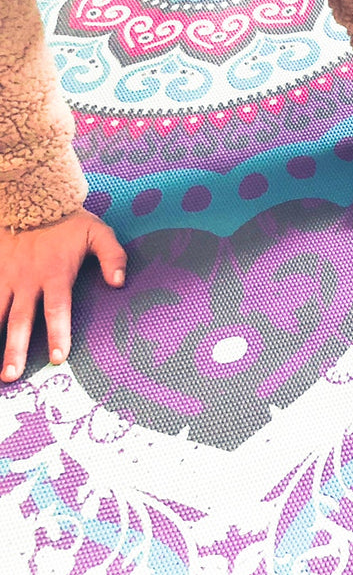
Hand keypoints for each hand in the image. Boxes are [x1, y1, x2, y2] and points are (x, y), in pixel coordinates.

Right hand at [0, 210, 126, 383]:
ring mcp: (7, 278)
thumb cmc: (69, 221)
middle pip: (21, 320)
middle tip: (12, 376)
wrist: (31, 198)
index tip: (58, 357)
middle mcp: (28, 281)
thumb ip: (112, 256)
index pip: (57, 309)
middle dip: (16, 349)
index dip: (58, 333)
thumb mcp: (99, 232)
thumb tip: (119, 284)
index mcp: (56, 274)